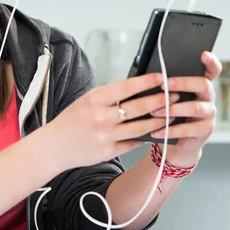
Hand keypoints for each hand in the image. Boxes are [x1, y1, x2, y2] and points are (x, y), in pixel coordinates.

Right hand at [46, 72, 178, 171]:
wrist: (55, 146)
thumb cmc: (72, 119)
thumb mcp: (87, 100)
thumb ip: (110, 96)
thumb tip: (137, 89)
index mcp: (95, 99)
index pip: (127, 87)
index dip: (147, 82)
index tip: (162, 77)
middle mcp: (101, 117)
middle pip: (138, 108)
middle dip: (160, 101)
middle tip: (174, 96)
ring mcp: (106, 136)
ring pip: (140, 128)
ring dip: (159, 121)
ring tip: (171, 115)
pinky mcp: (108, 152)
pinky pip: (133, 143)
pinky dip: (144, 137)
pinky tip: (155, 132)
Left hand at [149, 51, 222, 166]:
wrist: (175, 142)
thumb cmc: (168, 114)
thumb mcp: (166, 97)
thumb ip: (164, 86)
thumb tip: (147, 76)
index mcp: (200, 84)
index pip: (212, 69)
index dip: (211, 61)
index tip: (203, 54)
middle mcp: (208, 97)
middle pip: (203, 84)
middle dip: (183, 83)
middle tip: (164, 85)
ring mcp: (209, 114)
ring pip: (195, 107)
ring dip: (172, 109)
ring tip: (155, 112)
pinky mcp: (205, 130)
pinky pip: (189, 129)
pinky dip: (170, 130)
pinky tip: (157, 131)